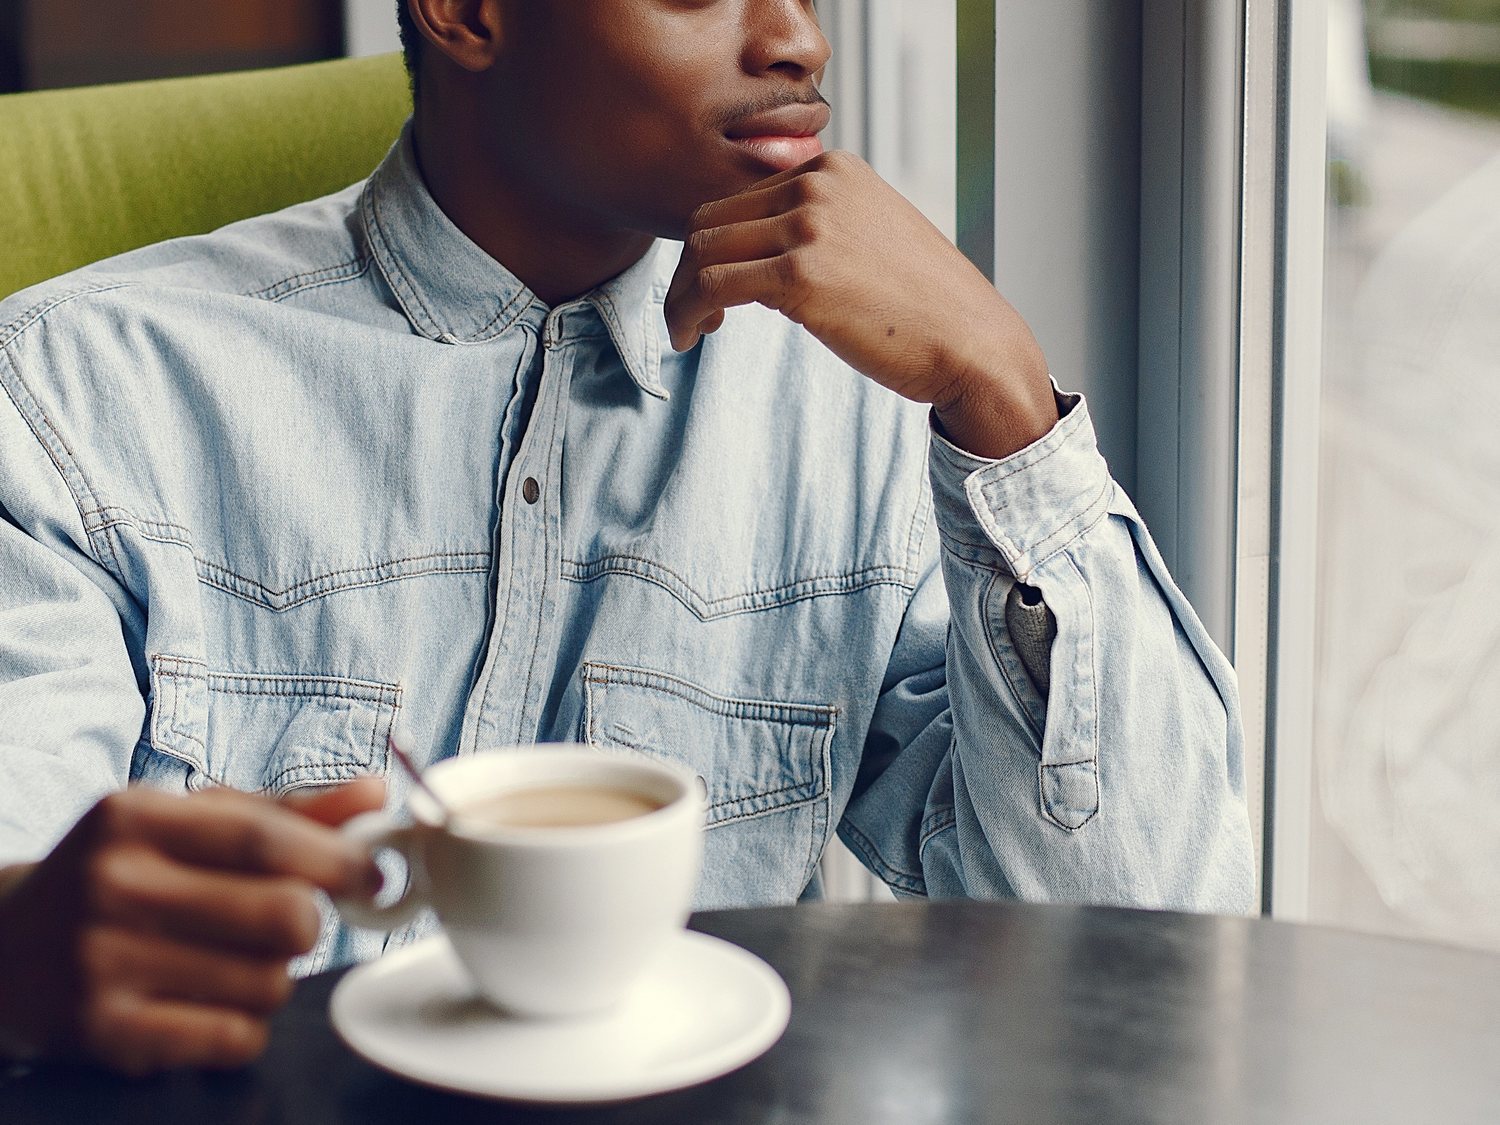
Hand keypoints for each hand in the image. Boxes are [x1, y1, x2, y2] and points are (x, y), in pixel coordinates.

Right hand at [0, 780, 383, 1074]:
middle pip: (285, 916)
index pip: (266, 838)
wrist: (8, 948)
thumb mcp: (188, 825)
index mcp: (136, 818)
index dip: (338, 859)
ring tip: (231, 962)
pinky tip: (211, 1003)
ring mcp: (104, 961)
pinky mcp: (105, 1032)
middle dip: (307, 923)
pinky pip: (233, 1038)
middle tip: (286, 922)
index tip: (369, 872)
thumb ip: (285, 813)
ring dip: (274, 978)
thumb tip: (376, 796)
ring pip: (269, 983)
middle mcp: (115, 884)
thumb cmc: (124, 874)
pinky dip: (244, 1027)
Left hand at [664, 149, 1058, 458]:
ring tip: (686, 331)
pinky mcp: (801, 274)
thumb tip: (753, 259)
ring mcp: (809, 225)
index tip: (715, 291)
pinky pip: (711, 285)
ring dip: (680, 295)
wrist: (971, 342)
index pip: (738, 198)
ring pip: (702, 250)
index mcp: (833, 169)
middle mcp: (817, 184)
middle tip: (693, 315)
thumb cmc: (923, 307)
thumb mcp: (868, 240)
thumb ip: (815, 232)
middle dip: (687, 270)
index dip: (715, 247)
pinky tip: (692, 336)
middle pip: (710, 219)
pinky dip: (687, 312)